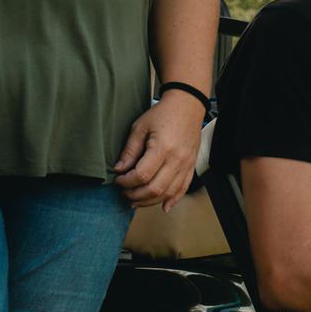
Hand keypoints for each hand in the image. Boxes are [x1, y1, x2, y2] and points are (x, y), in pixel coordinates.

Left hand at [113, 90, 205, 210]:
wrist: (188, 104)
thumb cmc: (163, 113)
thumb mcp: (140, 127)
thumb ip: (129, 150)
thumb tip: (119, 170)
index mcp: (162, 148)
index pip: (141, 175)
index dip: (126, 182)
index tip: (118, 179)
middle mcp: (177, 158)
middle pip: (155, 188)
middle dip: (135, 194)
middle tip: (124, 192)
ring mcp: (187, 163)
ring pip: (168, 192)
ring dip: (150, 200)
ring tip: (137, 199)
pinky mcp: (192, 164)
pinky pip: (184, 187)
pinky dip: (174, 199)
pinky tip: (164, 206)